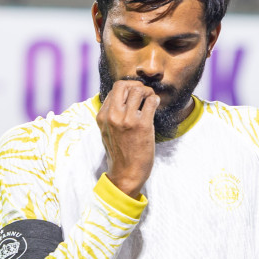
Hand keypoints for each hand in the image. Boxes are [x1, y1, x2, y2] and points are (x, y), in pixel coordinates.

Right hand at [96, 80, 157, 197]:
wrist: (126, 173)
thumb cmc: (120, 153)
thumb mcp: (107, 131)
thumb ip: (111, 115)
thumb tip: (122, 99)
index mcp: (102, 116)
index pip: (114, 90)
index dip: (128, 89)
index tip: (136, 96)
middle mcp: (112, 116)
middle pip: (123, 84)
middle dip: (137, 85)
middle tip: (145, 94)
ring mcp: (127, 120)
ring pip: (138, 90)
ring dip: (148, 92)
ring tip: (151, 100)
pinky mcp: (142, 125)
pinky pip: (151, 102)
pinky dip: (155, 100)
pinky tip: (155, 106)